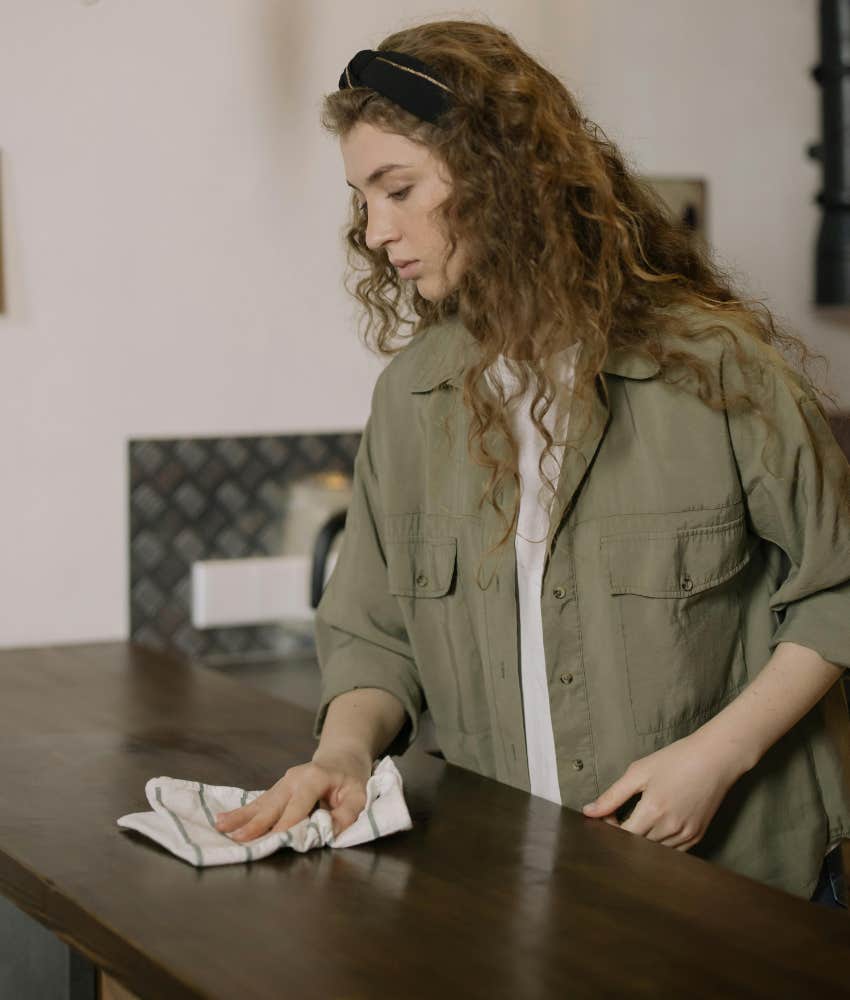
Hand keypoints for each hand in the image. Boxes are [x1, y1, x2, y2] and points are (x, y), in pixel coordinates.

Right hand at [213, 747, 372, 841]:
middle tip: (238, 839)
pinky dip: (243, 811)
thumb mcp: (359, 795)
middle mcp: (294, 777)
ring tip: (220, 826)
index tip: (272, 841)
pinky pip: (260, 801)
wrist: (342, 756)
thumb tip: (329, 832)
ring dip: (241, 816)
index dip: (285, 824)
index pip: (298, 805)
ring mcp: (284, 781)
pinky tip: (223, 819)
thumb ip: (346, 814)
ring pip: (262, 802)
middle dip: (256, 823)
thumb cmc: (352, 778)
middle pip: (274, 804)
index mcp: (314, 777)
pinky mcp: (279, 788)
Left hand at [580, 731, 746, 849]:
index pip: (622, 836)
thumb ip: (612, 795)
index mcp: (653, 811)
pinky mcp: (697, 836)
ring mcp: (686, 835)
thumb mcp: (639, 772)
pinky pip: (673, 852)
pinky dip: (660, 845)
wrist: (715, 759)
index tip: (608, 813)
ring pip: (654, 852)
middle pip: (637, 846)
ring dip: (642, 841)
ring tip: (639, 819)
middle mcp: (670, 828)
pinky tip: (656, 826)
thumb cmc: (676, 760)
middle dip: (623, 834)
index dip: (609, 828)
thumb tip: (589, 811)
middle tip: (619, 816)